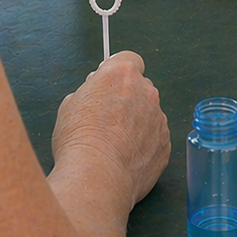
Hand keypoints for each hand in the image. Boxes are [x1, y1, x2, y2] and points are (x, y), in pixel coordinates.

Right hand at [53, 52, 170, 206]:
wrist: (97, 176)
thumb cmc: (79, 140)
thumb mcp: (70, 105)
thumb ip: (90, 91)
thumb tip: (97, 93)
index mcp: (122, 74)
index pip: (128, 60)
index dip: (118, 73)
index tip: (109, 84)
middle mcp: (146, 91)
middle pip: (140, 87)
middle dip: (127, 98)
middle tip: (107, 119)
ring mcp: (159, 117)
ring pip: (149, 114)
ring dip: (137, 123)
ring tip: (115, 144)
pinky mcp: (165, 143)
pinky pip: (155, 138)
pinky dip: (144, 144)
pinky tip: (126, 157)